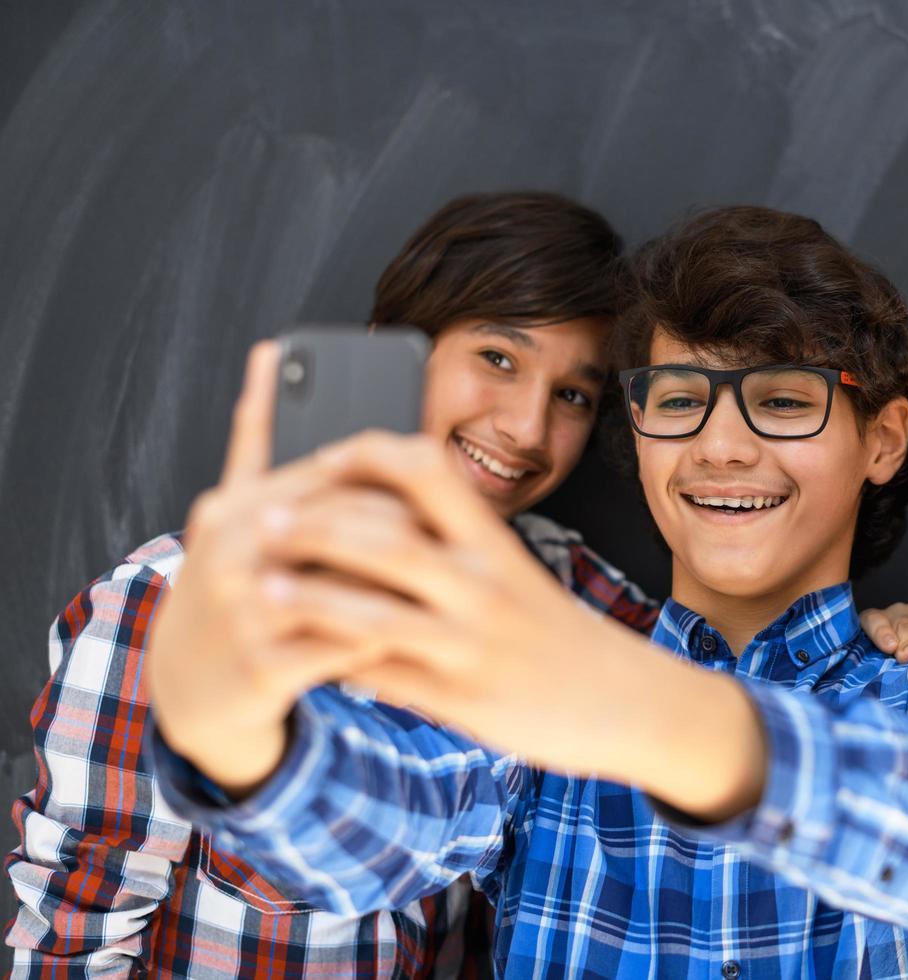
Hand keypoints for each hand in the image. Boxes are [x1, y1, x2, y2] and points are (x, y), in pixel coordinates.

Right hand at [145, 343, 396, 794]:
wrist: (185, 687)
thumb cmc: (230, 584)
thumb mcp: (233, 509)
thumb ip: (257, 434)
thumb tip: (272, 349)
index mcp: (233, 507)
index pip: (331, 474)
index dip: (393, 485)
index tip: (433, 504)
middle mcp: (229, 553)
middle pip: (344, 525)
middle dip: (405, 535)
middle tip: (448, 549)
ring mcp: (241, 612)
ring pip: (348, 587)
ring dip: (399, 592)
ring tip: (435, 594)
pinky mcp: (260, 669)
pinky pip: (343, 650)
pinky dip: (381, 643)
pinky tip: (409, 641)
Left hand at [254, 432, 766, 818]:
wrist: (627, 700)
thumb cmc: (559, 631)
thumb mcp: (517, 571)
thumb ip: (458, 542)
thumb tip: (382, 508)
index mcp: (495, 542)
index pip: (425, 470)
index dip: (365, 455)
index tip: (321, 457)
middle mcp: (484, 584)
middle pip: (384, 537)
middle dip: (313, 526)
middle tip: (261, 521)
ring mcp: (472, 644)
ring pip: (371, 613)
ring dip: (306, 599)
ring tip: (258, 591)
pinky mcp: (463, 699)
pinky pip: (383, 678)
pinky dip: (335, 664)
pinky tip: (298, 658)